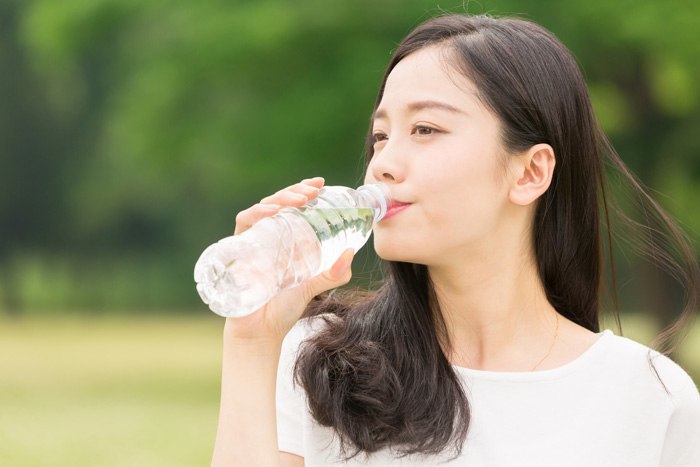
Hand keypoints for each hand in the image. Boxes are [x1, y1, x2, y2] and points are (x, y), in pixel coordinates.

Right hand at [224, 177, 353, 342]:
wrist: (259, 331)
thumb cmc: (283, 309)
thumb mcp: (314, 286)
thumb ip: (334, 273)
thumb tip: (351, 252)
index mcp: (286, 238)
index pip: (293, 206)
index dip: (304, 190)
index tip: (321, 184)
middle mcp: (269, 235)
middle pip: (279, 202)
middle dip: (295, 191)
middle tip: (313, 190)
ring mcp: (253, 240)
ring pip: (263, 207)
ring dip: (281, 198)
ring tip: (300, 199)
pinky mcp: (238, 248)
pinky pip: (245, 222)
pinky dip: (258, 213)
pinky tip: (273, 211)